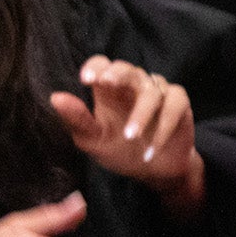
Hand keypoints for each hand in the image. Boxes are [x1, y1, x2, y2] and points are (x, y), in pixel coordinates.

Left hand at [50, 58, 204, 216]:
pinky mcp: (180, 104)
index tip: (86, 79)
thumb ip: (77, 119)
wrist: (154, 171)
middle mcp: (133, 87)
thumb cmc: (120, 152)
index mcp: (109, 91)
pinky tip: (152, 148)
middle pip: (128, 68)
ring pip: (152, 90)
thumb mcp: (93, 140)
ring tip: (130, 137)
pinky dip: (164, 125)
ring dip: (141, 114)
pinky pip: (174, 104)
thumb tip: (55, 97)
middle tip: (107, 83)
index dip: (96, 67)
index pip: (103, 65)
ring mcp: (158, 93)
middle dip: (118, 74)